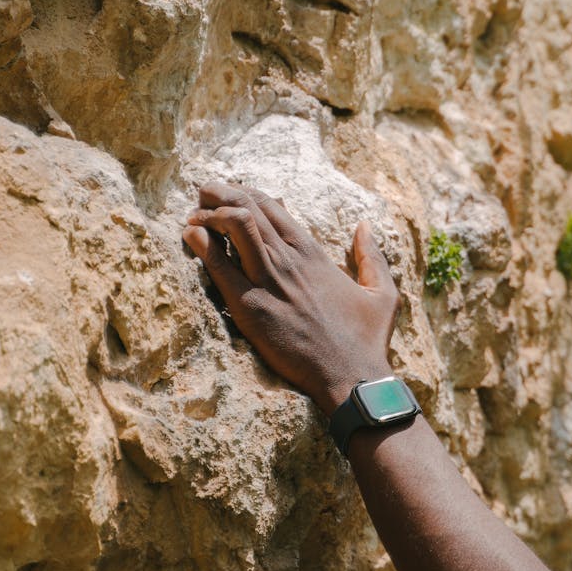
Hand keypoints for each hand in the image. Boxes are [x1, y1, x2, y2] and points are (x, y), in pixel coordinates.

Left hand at [182, 182, 399, 414]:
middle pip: (248, 209)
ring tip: (193, 213)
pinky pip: (219, 266)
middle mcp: (289, 261)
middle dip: (220, 193)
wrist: (352, 379)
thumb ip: (372, 256)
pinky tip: (189, 234)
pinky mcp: (250, 309)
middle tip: (203, 192)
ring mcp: (269, 282)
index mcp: (314, 254)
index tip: (230, 191)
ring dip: (208, 213)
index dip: (246, 192)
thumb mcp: (382, 293)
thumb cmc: (367, 341)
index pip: (272, 207)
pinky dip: (201, 245)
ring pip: (234, 226)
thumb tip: (364, 226)